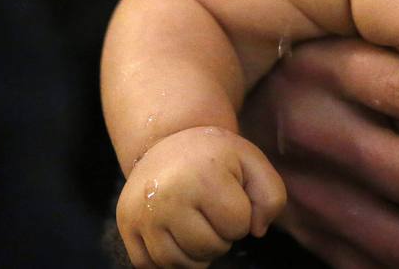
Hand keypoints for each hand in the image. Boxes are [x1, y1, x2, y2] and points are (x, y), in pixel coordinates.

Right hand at [116, 126, 285, 267]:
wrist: (168, 141)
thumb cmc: (216, 157)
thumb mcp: (252, 163)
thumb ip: (272, 197)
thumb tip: (256, 231)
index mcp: (203, 175)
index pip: (238, 226)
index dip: (242, 215)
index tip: (230, 194)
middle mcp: (167, 195)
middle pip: (210, 249)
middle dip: (220, 236)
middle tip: (211, 209)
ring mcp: (142, 213)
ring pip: (180, 264)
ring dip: (196, 252)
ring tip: (196, 223)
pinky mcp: (126, 226)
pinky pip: (151, 266)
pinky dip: (169, 258)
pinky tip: (175, 233)